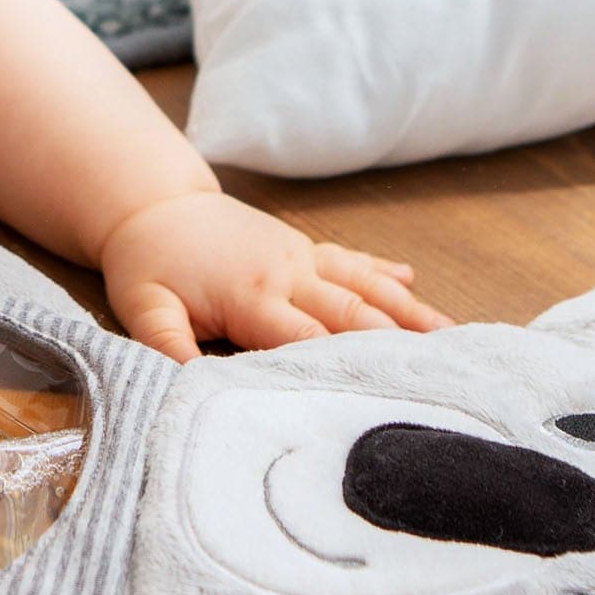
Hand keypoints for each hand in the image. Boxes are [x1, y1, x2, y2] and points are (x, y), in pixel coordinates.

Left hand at [100, 189, 450, 359]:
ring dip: (408, 309)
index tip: (383, 391)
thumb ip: (166, 347)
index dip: (345, 365)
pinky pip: (351, 259)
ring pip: (364, 285)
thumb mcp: (143, 308)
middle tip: (441, 374)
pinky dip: (383, 272)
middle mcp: (287, 273)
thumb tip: (190, 387)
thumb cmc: (147, 262)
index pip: (308, 340)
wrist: (150, 203)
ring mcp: (300, 256)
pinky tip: (413, 281)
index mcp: (252, 295)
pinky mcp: (301, 246)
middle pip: (353, 313)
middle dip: (396, 343)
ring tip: (450, 336)